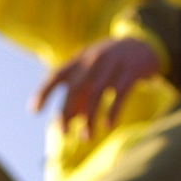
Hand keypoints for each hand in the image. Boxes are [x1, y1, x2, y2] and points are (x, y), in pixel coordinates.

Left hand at [30, 37, 160, 137]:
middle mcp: (95, 59)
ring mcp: (114, 64)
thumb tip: (70, 116)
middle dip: (66, 112)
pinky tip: (108, 125)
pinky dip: (112, 111)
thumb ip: (81, 86)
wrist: (146, 43)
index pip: (57, 74)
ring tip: (86, 137)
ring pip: (95, 94)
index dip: (44, 91)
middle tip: (64, 133)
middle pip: (75, 88)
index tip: (34, 111)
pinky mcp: (132, 71)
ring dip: (89, 117)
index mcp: (82, 57)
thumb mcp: (95, 66)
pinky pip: (119, 94)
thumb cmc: (114, 60)